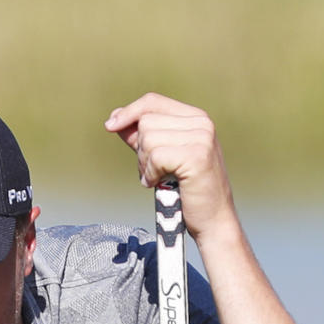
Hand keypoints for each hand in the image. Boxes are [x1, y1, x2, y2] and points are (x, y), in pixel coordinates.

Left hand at [104, 93, 236, 241]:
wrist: (213, 221)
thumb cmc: (188, 192)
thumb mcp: (163, 159)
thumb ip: (144, 138)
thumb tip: (116, 120)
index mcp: (195, 118)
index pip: (153, 102)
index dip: (129, 112)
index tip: (110, 125)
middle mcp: (201, 123)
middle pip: (146, 122)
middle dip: (140, 150)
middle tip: (152, 173)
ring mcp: (201, 138)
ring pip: (148, 139)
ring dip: (145, 165)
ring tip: (158, 180)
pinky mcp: (196, 156)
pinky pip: (155, 157)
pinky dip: (150, 175)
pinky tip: (159, 185)